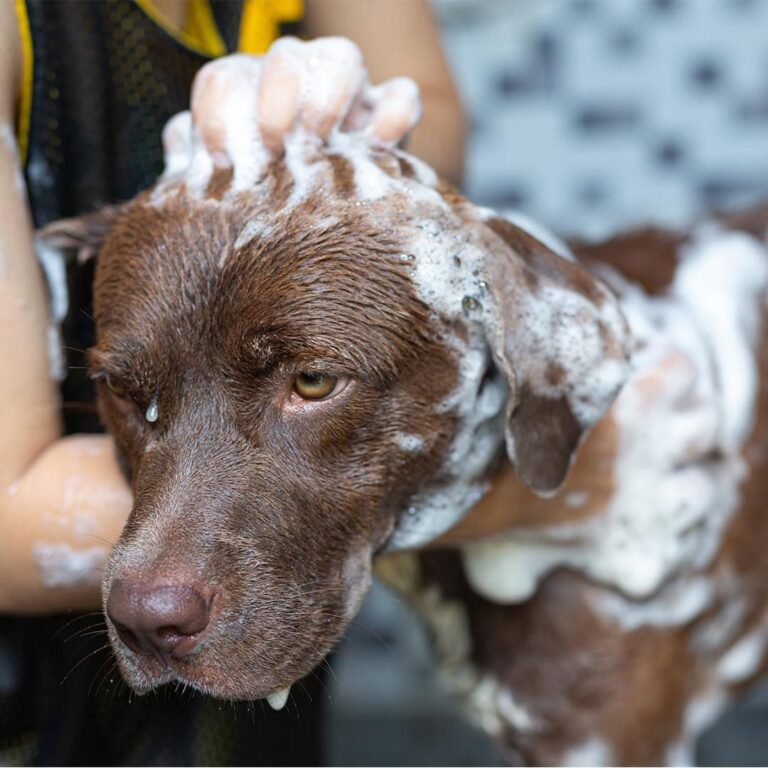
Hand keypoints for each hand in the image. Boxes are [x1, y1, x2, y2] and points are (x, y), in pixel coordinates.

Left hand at [163, 37, 421, 178]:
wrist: (333, 221)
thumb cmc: (271, 201)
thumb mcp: (231, 186)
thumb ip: (199, 163)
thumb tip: (179, 143)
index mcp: (250, 96)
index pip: (224, 79)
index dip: (216, 112)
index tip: (219, 162)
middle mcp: (297, 84)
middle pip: (284, 55)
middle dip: (275, 98)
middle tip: (274, 149)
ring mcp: (347, 96)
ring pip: (342, 56)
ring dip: (327, 97)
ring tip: (320, 144)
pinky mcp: (388, 118)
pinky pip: (402, 97)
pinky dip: (393, 116)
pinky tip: (378, 149)